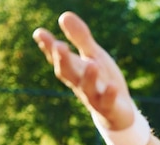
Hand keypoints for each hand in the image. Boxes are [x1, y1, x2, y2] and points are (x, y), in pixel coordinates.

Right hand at [32, 12, 133, 129]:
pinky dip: (109, 96)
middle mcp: (80, 84)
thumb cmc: (103, 81)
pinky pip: (108, 103)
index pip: (59, 58)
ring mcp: (94, 98)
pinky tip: (113, 87)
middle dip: (63, 60)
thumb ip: (80, 39)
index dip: (49, 47)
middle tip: (59, 45)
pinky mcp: (109, 109)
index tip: (40, 33)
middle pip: (68, 73)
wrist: (119, 113)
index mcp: (75, 70)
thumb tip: (64, 15)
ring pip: (87, 89)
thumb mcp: (93, 56)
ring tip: (92, 64)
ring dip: (88, 78)